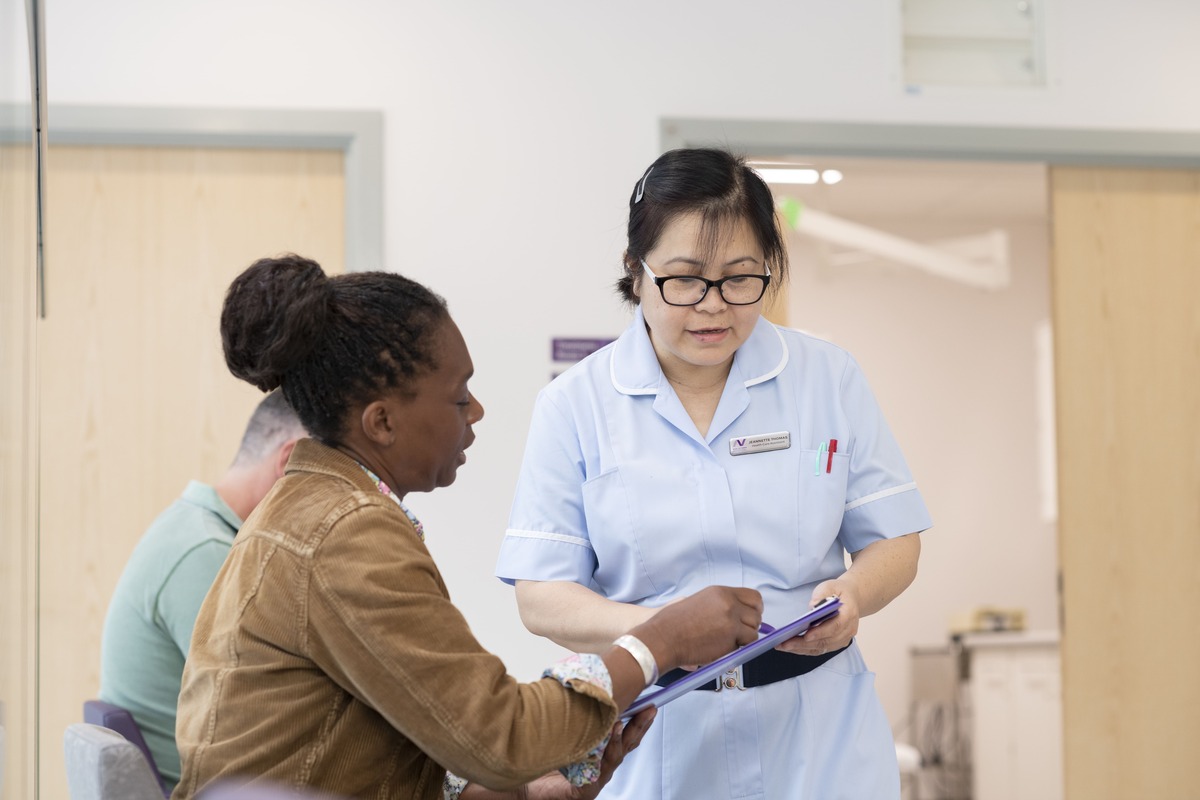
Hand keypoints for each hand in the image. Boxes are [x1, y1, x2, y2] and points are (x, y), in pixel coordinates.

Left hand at [521, 709, 655, 799]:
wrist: (520, 784)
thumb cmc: (538, 756)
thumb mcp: (560, 729)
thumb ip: (574, 713)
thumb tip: (584, 683)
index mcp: (597, 748)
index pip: (621, 731)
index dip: (635, 717)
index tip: (647, 700)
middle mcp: (599, 763)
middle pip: (625, 743)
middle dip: (639, 726)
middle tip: (650, 709)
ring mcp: (594, 777)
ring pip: (616, 756)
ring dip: (623, 737)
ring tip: (625, 721)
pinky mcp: (586, 789)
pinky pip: (601, 770)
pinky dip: (607, 753)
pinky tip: (610, 739)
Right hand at [635, 586, 761, 669]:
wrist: (664, 637)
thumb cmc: (674, 623)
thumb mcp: (700, 602)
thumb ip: (721, 604)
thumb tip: (738, 613)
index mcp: (720, 592)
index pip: (753, 596)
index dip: (755, 609)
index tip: (750, 617)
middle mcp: (728, 602)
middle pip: (757, 614)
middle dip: (751, 625)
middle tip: (740, 633)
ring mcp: (731, 620)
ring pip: (754, 630)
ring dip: (745, 639)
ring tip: (727, 641)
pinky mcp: (730, 637)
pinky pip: (747, 644)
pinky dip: (739, 648)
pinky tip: (722, 647)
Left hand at [775, 580, 858, 655]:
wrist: (851, 598)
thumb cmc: (838, 592)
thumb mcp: (830, 586)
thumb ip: (821, 595)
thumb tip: (812, 608)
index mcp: (849, 614)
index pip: (835, 626)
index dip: (820, 632)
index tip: (806, 635)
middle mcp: (848, 630)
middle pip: (826, 641)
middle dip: (804, 644)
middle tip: (785, 643)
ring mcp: (843, 639)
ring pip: (821, 648)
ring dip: (801, 649)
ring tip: (783, 646)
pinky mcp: (836, 644)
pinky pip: (820, 649)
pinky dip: (805, 650)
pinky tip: (791, 647)